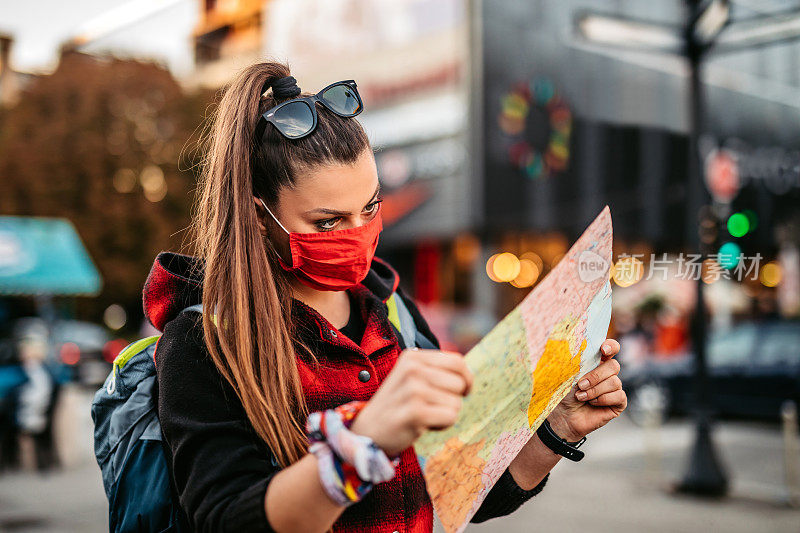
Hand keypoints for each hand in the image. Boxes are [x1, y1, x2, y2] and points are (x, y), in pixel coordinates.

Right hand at [350, 348, 472, 455]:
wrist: (367, 432)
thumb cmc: (397, 406)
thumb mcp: (411, 378)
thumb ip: (435, 371)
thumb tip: (468, 374)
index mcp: (412, 358)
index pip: (457, 361)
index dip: (466, 378)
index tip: (462, 391)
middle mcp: (412, 369)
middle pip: (459, 383)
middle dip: (453, 399)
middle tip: (431, 407)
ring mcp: (413, 390)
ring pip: (456, 402)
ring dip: (445, 413)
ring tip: (424, 415)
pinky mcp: (416, 412)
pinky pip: (450, 417)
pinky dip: (442, 425)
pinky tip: (423, 425)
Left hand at [547, 339, 625, 441]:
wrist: (562, 415)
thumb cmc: (563, 393)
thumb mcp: (566, 373)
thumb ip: (574, 358)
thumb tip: (573, 344)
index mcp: (595, 361)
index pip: (611, 348)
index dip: (610, 346)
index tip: (603, 350)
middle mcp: (607, 373)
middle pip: (614, 366)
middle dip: (596, 376)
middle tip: (580, 384)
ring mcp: (614, 388)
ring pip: (615, 382)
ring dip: (595, 390)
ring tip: (581, 397)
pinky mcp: (618, 403)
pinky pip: (619, 396)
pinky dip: (603, 400)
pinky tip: (592, 403)